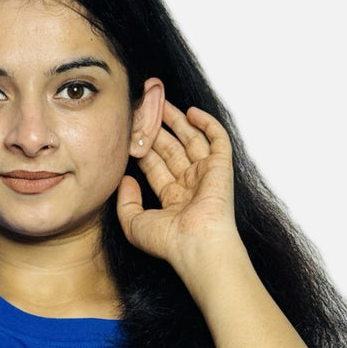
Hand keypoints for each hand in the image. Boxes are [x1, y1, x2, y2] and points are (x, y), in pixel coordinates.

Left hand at [116, 102, 240, 274]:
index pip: (155, 165)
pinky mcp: (221, 167)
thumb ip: (125, 201)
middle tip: (145, 107)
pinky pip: (217, 139)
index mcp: (172, 198)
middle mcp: (190, 184)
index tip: (130, 130)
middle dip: (158, 128)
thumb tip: (125, 179)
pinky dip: (206, 123)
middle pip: (172, 148)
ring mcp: (206, 175)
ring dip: (178, 120)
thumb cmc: (168, 242)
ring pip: (192, 139)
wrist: (197, 245)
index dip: (143, 146)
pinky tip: (191, 112)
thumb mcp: (134, 224)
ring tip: (162, 101)